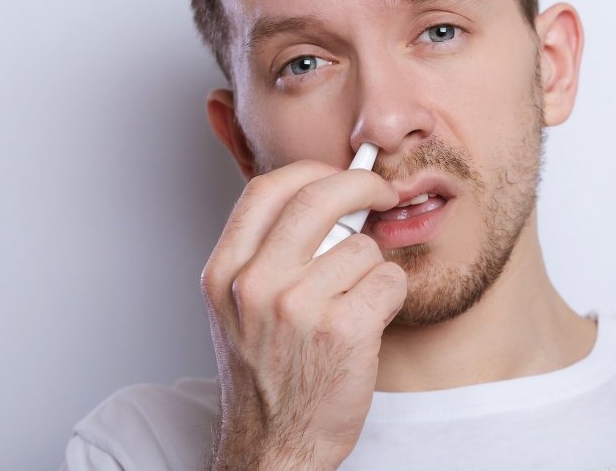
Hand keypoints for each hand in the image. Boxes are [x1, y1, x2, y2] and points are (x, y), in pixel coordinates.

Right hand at [200, 160, 404, 470]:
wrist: (274, 447)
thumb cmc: (265, 377)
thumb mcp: (237, 309)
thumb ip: (263, 253)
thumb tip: (318, 197)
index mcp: (225, 273)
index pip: (269, 188)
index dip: (313, 171)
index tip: (338, 175)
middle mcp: (256, 284)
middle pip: (321, 194)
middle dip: (363, 185)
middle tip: (382, 193)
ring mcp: (299, 306)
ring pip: (363, 246)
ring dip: (372, 268)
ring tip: (353, 302)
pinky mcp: (343, 329)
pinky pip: (389, 280)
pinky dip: (390, 296)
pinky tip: (369, 321)